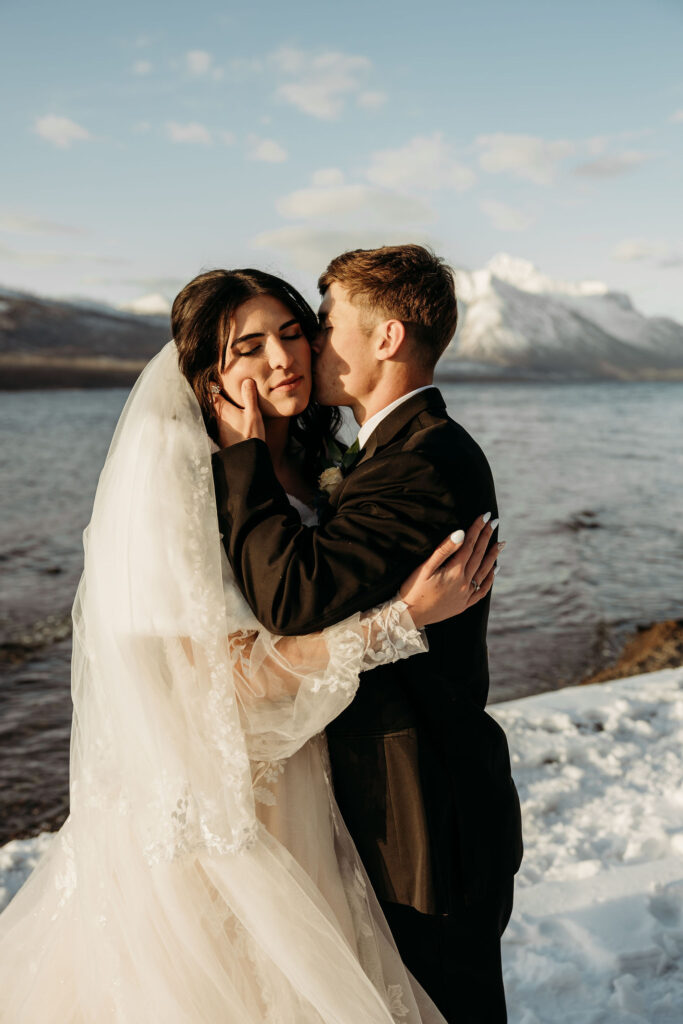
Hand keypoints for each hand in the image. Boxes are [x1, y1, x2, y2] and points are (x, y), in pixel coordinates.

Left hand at [212, 379, 264, 447]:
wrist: (246, 457)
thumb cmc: (251, 435)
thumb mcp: (253, 414)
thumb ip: (250, 397)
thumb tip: (247, 380)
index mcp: (224, 410)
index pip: (212, 394)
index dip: (211, 386)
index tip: (211, 380)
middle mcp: (218, 418)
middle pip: (211, 404)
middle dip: (212, 396)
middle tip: (214, 389)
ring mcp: (219, 429)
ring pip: (214, 414)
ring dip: (216, 408)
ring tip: (221, 403)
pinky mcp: (222, 437)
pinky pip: (218, 424)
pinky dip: (221, 419)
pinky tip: (227, 420)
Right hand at [399, 513, 503, 628]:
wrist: (409, 617)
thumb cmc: (413, 590)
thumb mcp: (425, 567)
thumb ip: (444, 550)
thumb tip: (461, 533)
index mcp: (454, 572)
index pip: (469, 545)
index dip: (477, 529)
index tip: (485, 516)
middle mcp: (464, 583)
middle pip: (479, 555)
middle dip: (486, 537)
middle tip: (495, 522)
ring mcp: (466, 595)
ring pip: (484, 571)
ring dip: (493, 556)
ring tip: (500, 543)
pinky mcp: (464, 605)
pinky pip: (482, 591)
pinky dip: (490, 579)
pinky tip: (494, 570)